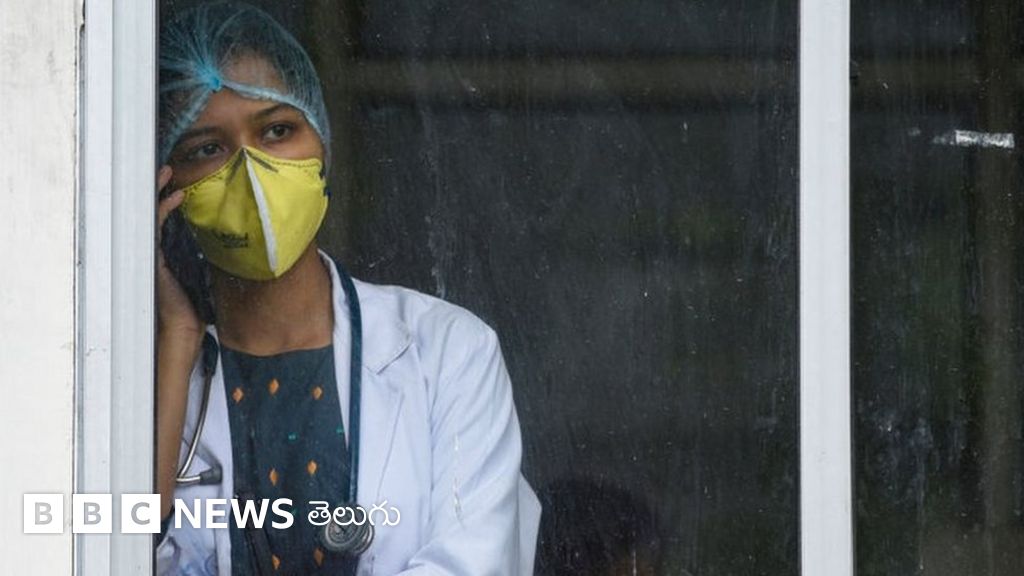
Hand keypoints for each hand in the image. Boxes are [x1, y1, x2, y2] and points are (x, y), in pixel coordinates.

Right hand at [156, 166, 203, 346]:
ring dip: (158, 192)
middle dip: (156, 189)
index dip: (166, 201)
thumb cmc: (193, 308)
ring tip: (166, 172)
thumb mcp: (200, 277)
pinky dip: (163, 210)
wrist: (183, 329)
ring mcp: (151, 254)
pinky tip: (176, 198)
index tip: (177, 185)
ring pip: (149, 215)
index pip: (161, 221)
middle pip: (150, 213)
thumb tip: (222, 247)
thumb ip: (202, 260)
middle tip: (166, 168)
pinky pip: (155, 227)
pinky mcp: (153, 259)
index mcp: (165, 254)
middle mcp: (154, 251)